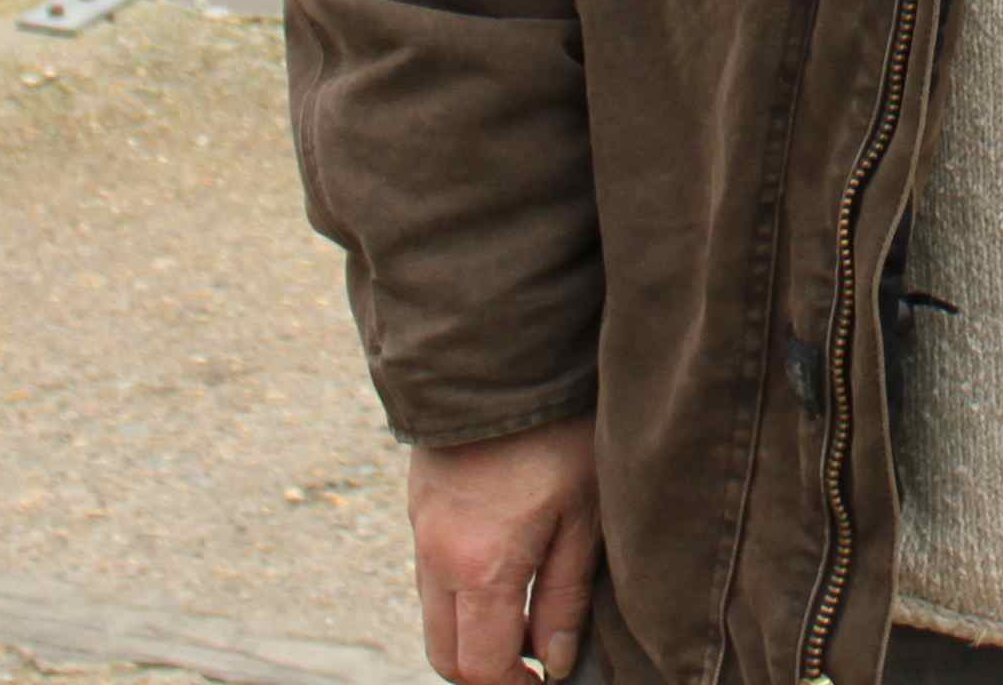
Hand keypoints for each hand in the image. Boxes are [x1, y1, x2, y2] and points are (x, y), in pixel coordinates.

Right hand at [409, 417, 600, 684]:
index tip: (546, 680)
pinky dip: (463, 590)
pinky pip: (432, 572)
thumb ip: (565, 597)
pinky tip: (509, 563)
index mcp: (479, 566)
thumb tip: (553, 661)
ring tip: (529, 610)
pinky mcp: (419, 503)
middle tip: (535, 660)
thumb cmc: (560, 430)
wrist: (506, 350)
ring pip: (435, 614)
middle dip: (486, 670)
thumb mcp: (584, 515)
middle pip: (444, 653)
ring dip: (473, 628)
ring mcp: (419, 528)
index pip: (479, 668)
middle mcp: (436, 555)